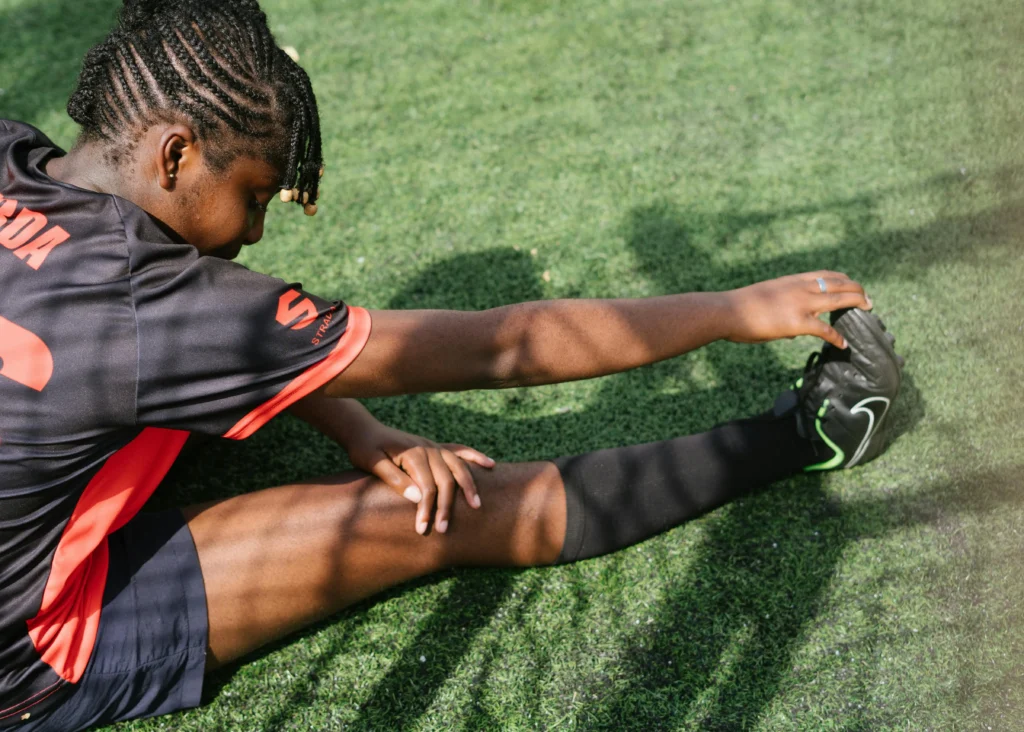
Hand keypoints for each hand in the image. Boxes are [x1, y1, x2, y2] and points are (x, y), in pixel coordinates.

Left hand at [343, 422, 494, 534]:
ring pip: (458, 466)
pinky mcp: (433, 446)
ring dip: (469, 485)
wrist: (362, 429)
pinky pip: (459, 451)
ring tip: (477, 505)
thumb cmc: (364, 448)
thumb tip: (417, 497)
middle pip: (446, 479)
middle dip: (448, 505)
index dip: (427, 508)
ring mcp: (432, 446)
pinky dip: (474, 457)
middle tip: (445, 529)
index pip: (427, 486)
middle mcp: (427, 448)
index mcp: (413, 453)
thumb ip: (394, 478)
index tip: (423, 529)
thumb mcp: (371, 463)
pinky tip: (490, 464)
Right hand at [723, 271, 871, 348]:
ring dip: (857, 303)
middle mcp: (800, 288)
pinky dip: (836, 336)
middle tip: (869, 299)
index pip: (826, 274)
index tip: (853, 285)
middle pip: (839, 283)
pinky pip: (824, 330)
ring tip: (868, 309)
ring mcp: (800, 304)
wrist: (727, 310)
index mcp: (792, 281)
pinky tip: (843, 343)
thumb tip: (793, 332)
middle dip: (858, 290)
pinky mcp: (796, 322)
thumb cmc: (739, 307)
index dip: (844, 279)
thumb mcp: (765, 299)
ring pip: (839, 299)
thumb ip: (782, 309)